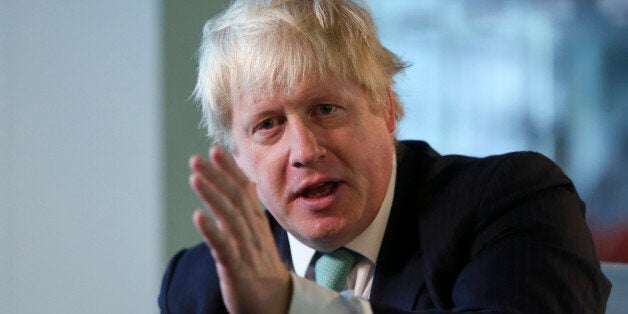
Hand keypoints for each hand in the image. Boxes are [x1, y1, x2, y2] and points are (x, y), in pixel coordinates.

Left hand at [189, 146, 291, 313]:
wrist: (275, 301)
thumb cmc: (260, 265)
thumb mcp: (255, 232)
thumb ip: (247, 207)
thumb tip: (243, 179)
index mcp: (255, 222)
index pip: (244, 190)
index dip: (229, 170)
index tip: (215, 149)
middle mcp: (251, 231)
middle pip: (235, 199)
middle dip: (217, 176)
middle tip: (198, 158)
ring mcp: (245, 249)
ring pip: (229, 218)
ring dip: (212, 196)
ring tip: (195, 177)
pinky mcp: (237, 268)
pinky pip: (224, 247)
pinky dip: (212, 231)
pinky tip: (198, 216)